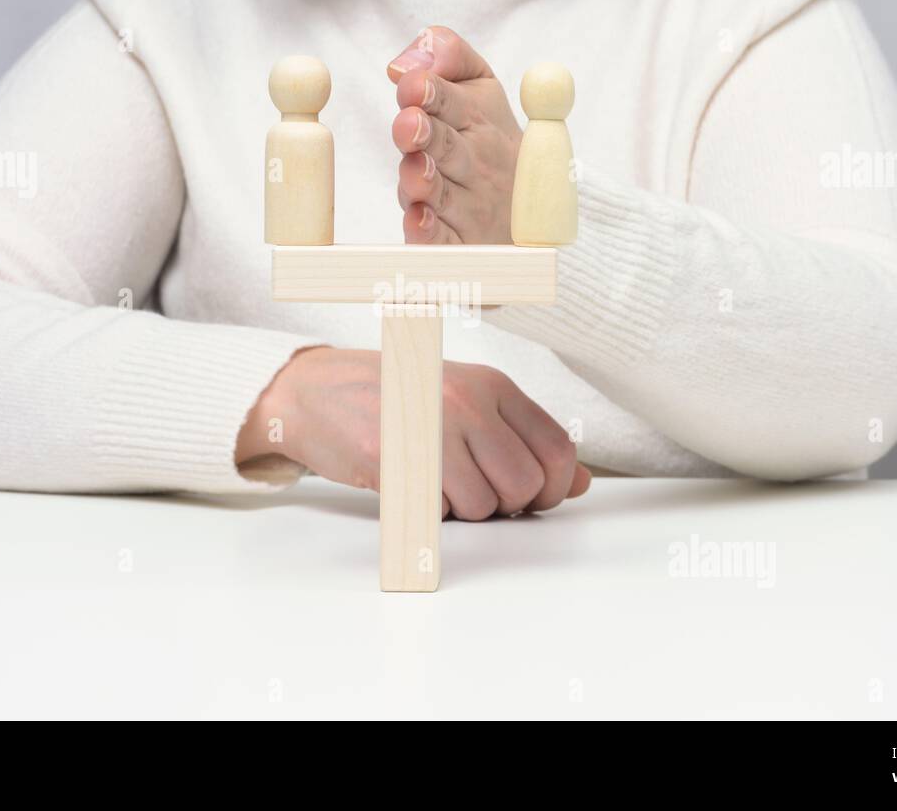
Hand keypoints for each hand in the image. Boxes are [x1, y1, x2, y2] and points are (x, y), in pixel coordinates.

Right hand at [237, 347, 590, 518]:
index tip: (531, 497)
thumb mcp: (467, 402)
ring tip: (436, 486)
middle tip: (474, 493)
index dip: (554, 488)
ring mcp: (431, 427)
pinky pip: (436, 511)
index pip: (557, 449)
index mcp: (493, 385)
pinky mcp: (394, 457)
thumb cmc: (395, 398)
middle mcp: (468, 401)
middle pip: (525, 485)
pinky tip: (409, 485)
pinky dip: (427, 512)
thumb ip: (524, 438)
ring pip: (483, 505)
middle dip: (506, 505)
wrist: (315, 390)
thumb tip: (581, 483)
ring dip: (463, 511)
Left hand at [386, 26, 523, 244]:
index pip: (453, 101)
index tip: (414, 86)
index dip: (432, 93)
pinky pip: (443, 240)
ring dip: (427, 182)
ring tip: (413, 170)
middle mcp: (474, 162)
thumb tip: (403, 61)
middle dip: (427, 134)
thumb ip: (449, 56)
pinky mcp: (459, 243)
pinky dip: (431, 233)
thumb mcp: (479, 86)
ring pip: (443, 194)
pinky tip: (418, 220)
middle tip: (409, 124)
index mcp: (477, 119)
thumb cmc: (487, 138)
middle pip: (447, 147)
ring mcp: (469, 205)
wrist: (533, 207)